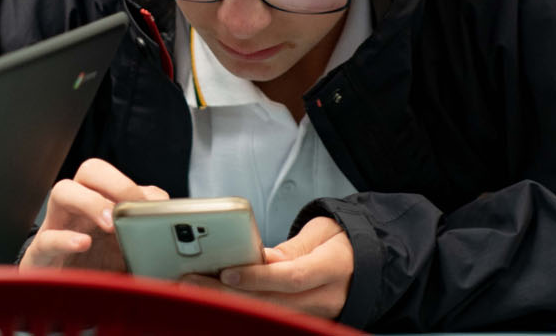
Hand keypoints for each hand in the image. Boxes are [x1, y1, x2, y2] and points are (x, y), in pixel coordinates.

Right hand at [19, 158, 168, 271]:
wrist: (64, 302)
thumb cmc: (97, 271)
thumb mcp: (128, 253)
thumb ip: (147, 236)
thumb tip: (168, 225)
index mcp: (101, 204)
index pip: (117, 177)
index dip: (138, 186)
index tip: (158, 205)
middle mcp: (78, 209)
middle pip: (90, 171)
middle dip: (114, 182)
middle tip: (133, 204)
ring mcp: (57, 227)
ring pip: (62, 191)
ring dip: (90, 201)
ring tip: (110, 223)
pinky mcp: (41, 255)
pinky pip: (47, 239)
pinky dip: (65, 239)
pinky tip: (84, 243)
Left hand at [180, 216, 351, 318]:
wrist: (365, 267)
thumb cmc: (342, 244)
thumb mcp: (322, 234)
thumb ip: (288, 249)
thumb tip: (253, 258)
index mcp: (333, 268)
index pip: (293, 277)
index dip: (258, 277)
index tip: (227, 271)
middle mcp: (326, 297)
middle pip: (272, 302)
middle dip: (228, 293)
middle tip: (191, 281)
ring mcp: (315, 314)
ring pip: (267, 315)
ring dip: (227, 304)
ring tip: (194, 291)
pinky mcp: (303, 321)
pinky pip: (269, 318)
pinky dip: (239, 311)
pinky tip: (214, 302)